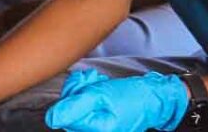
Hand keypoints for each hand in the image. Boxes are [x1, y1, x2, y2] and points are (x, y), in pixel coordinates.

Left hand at [45, 69, 188, 131]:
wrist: (156, 96)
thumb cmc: (134, 96)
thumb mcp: (103, 94)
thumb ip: (76, 105)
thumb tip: (51, 117)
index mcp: (96, 131)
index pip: (66, 117)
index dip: (71, 97)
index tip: (83, 85)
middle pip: (70, 113)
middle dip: (77, 92)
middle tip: (90, 80)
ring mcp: (98, 128)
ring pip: (78, 108)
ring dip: (83, 91)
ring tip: (96, 82)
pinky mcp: (100, 122)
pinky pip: (87, 109)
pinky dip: (90, 95)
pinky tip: (98, 87)